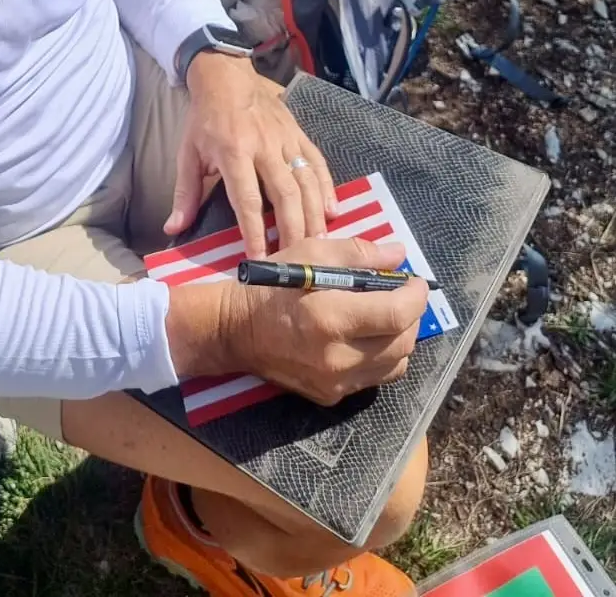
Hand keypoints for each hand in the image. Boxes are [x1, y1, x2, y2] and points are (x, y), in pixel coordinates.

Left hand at [166, 53, 335, 254]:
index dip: (254, 232)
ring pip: (306, 181)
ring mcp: (285, 139)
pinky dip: (327, 188)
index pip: (247, 199)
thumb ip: (185, 193)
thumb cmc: (204, 119)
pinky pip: (318, 163)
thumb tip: (173, 228)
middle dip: (293, 230)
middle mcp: (264, 146)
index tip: (259, 259)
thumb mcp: (188, 154)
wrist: (225, 76)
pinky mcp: (299, 133)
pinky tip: (332, 211)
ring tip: (318, 244)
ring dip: (314, 214)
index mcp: (233, 151)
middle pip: (285, 194)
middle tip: (297, 259)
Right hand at [166, 238, 428, 405]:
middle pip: (402, 342)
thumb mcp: (310, 253)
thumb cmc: (271, 284)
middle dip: (410, 315)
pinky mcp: (331, 396)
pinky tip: (364, 337)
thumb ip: (358, 254)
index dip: (415, 296)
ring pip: (395, 366)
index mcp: (331, 318)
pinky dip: (380, 356)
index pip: (396, 314)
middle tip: (400, 295)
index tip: (415, 280)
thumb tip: (398, 255)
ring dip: (399, 338)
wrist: (234, 330)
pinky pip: (373, 378)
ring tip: (385, 316)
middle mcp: (338, 358)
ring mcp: (335, 383)